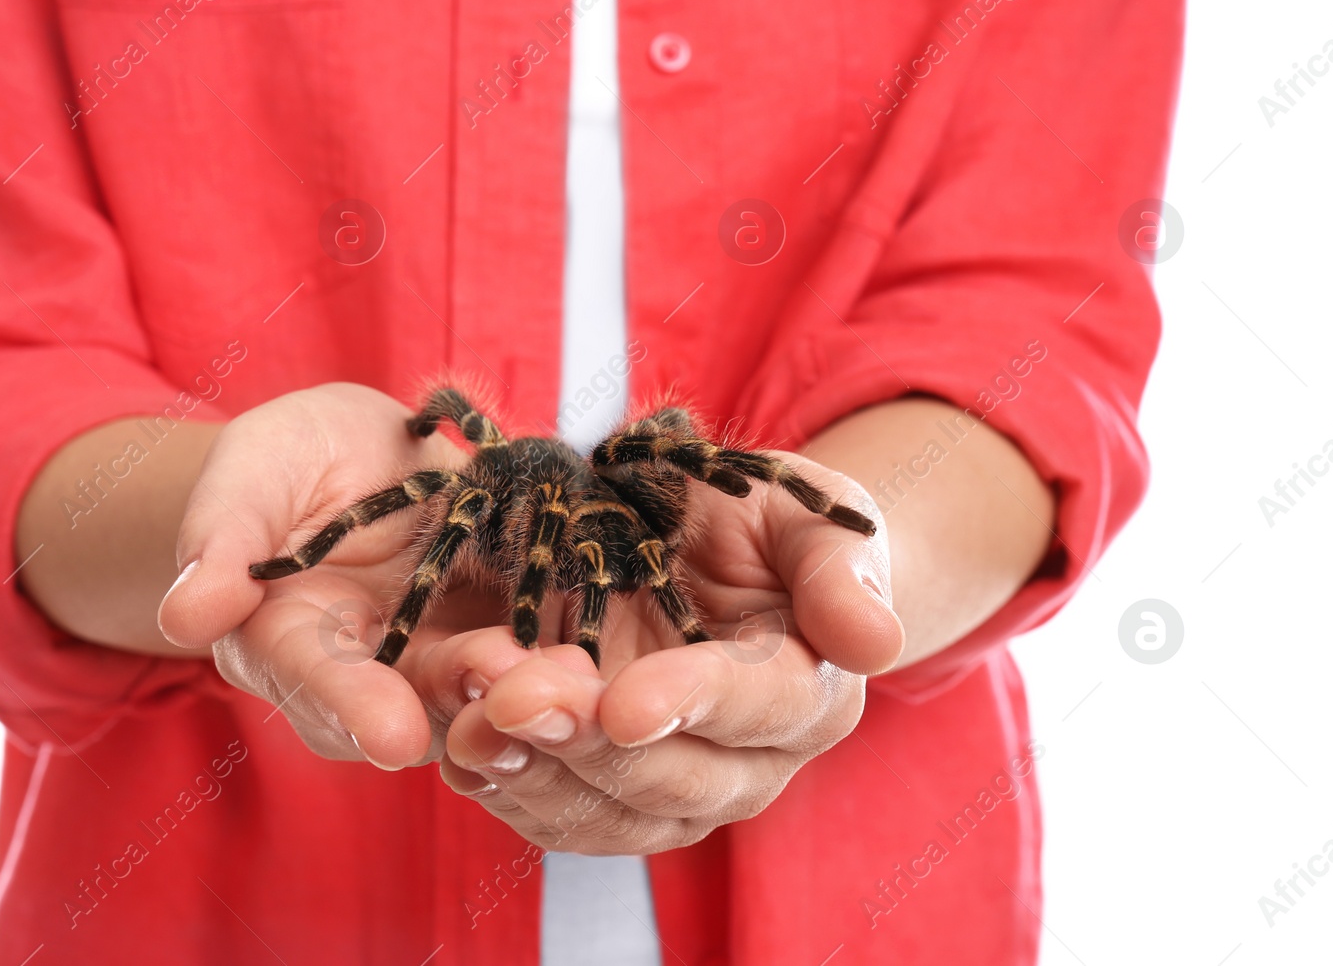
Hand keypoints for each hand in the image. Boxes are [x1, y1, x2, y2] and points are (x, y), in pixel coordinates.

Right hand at [157, 382, 548, 767]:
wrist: (364, 452)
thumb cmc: (287, 463)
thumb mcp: (250, 474)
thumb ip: (223, 538)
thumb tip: (185, 613)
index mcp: (292, 643)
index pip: (316, 679)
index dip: (351, 706)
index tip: (388, 738)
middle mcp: (372, 669)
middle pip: (413, 698)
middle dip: (461, 702)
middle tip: (509, 698)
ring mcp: (445, 651)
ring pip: (484, 684)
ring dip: (528, 688)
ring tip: (571, 681)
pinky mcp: (507, 622)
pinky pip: (540, 642)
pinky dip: (569, 650)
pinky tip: (606, 650)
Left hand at [435, 452, 900, 852]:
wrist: (710, 556)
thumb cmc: (766, 524)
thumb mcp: (809, 514)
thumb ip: (839, 569)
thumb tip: (876, 641)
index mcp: (809, 691)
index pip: (758, 705)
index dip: (692, 703)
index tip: (625, 700)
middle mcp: (750, 764)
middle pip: (670, 774)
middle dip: (586, 738)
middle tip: (512, 694)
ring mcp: (677, 791)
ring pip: (606, 814)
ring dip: (532, 773)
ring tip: (468, 720)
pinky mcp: (608, 799)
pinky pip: (556, 817)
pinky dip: (504, 788)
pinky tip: (456, 745)